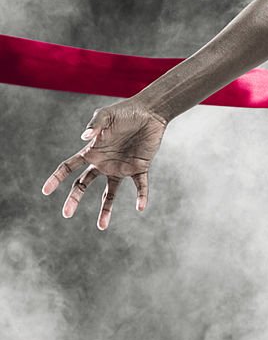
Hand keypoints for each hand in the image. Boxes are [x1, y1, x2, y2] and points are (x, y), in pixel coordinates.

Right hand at [41, 100, 168, 230]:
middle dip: (74, 199)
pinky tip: (140, 207)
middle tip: (66, 213)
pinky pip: (140, 186)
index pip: (69, 167)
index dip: (56, 178)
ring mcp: (121, 168)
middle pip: (83, 185)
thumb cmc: (125, 112)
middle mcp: (103, 163)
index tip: (45, 191)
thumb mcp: (107, 115)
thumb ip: (95, 125)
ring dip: (106, 209)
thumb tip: (84, 138)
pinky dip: (141, 196)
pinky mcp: (139, 168)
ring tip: (101, 227)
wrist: (150, 112)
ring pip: (110, 194)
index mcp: (92, 151)